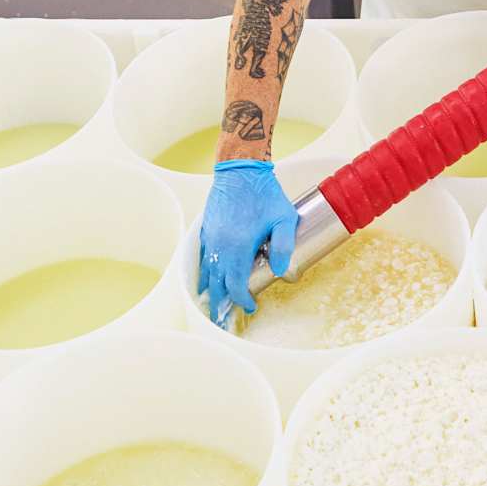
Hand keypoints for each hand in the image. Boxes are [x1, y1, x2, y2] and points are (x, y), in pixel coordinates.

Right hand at [198, 160, 297, 326]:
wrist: (240, 169)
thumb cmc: (264, 192)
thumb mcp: (283, 218)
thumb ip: (283, 245)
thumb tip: (279, 271)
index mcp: (238, 246)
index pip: (236, 284)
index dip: (243, 299)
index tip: (250, 306)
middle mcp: (220, 245)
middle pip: (217, 283)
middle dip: (221, 302)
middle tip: (224, 317)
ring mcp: (211, 237)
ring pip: (207, 270)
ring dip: (211, 288)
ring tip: (213, 303)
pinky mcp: (207, 228)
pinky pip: (203, 256)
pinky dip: (204, 270)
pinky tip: (206, 277)